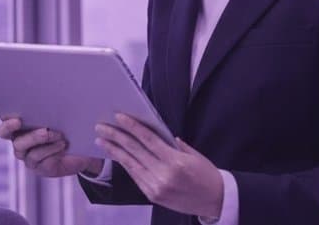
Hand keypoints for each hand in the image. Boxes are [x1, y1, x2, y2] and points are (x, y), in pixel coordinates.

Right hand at [0, 116, 103, 177]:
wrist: (81, 150)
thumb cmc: (66, 128)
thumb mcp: (59, 117)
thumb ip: (50, 110)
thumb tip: (51, 99)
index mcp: (19, 130)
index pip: (5, 129)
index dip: (7, 124)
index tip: (18, 120)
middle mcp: (21, 145)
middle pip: (17, 143)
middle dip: (32, 137)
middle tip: (46, 130)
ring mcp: (30, 159)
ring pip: (31, 153)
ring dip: (46, 143)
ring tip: (60, 136)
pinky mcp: (42, 168)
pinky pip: (43, 162)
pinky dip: (53, 152)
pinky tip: (63, 146)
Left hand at [95, 113, 222, 218]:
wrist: (216, 202)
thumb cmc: (207, 175)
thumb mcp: (194, 155)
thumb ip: (173, 144)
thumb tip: (155, 132)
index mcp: (176, 162)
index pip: (148, 140)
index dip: (132, 127)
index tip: (118, 117)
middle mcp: (164, 175)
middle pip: (134, 151)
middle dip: (116, 137)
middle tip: (101, 126)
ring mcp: (157, 187)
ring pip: (131, 164)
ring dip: (114, 151)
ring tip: (101, 140)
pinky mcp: (153, 195)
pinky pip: (135, 176)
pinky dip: (125, 164)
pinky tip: (116, 155)